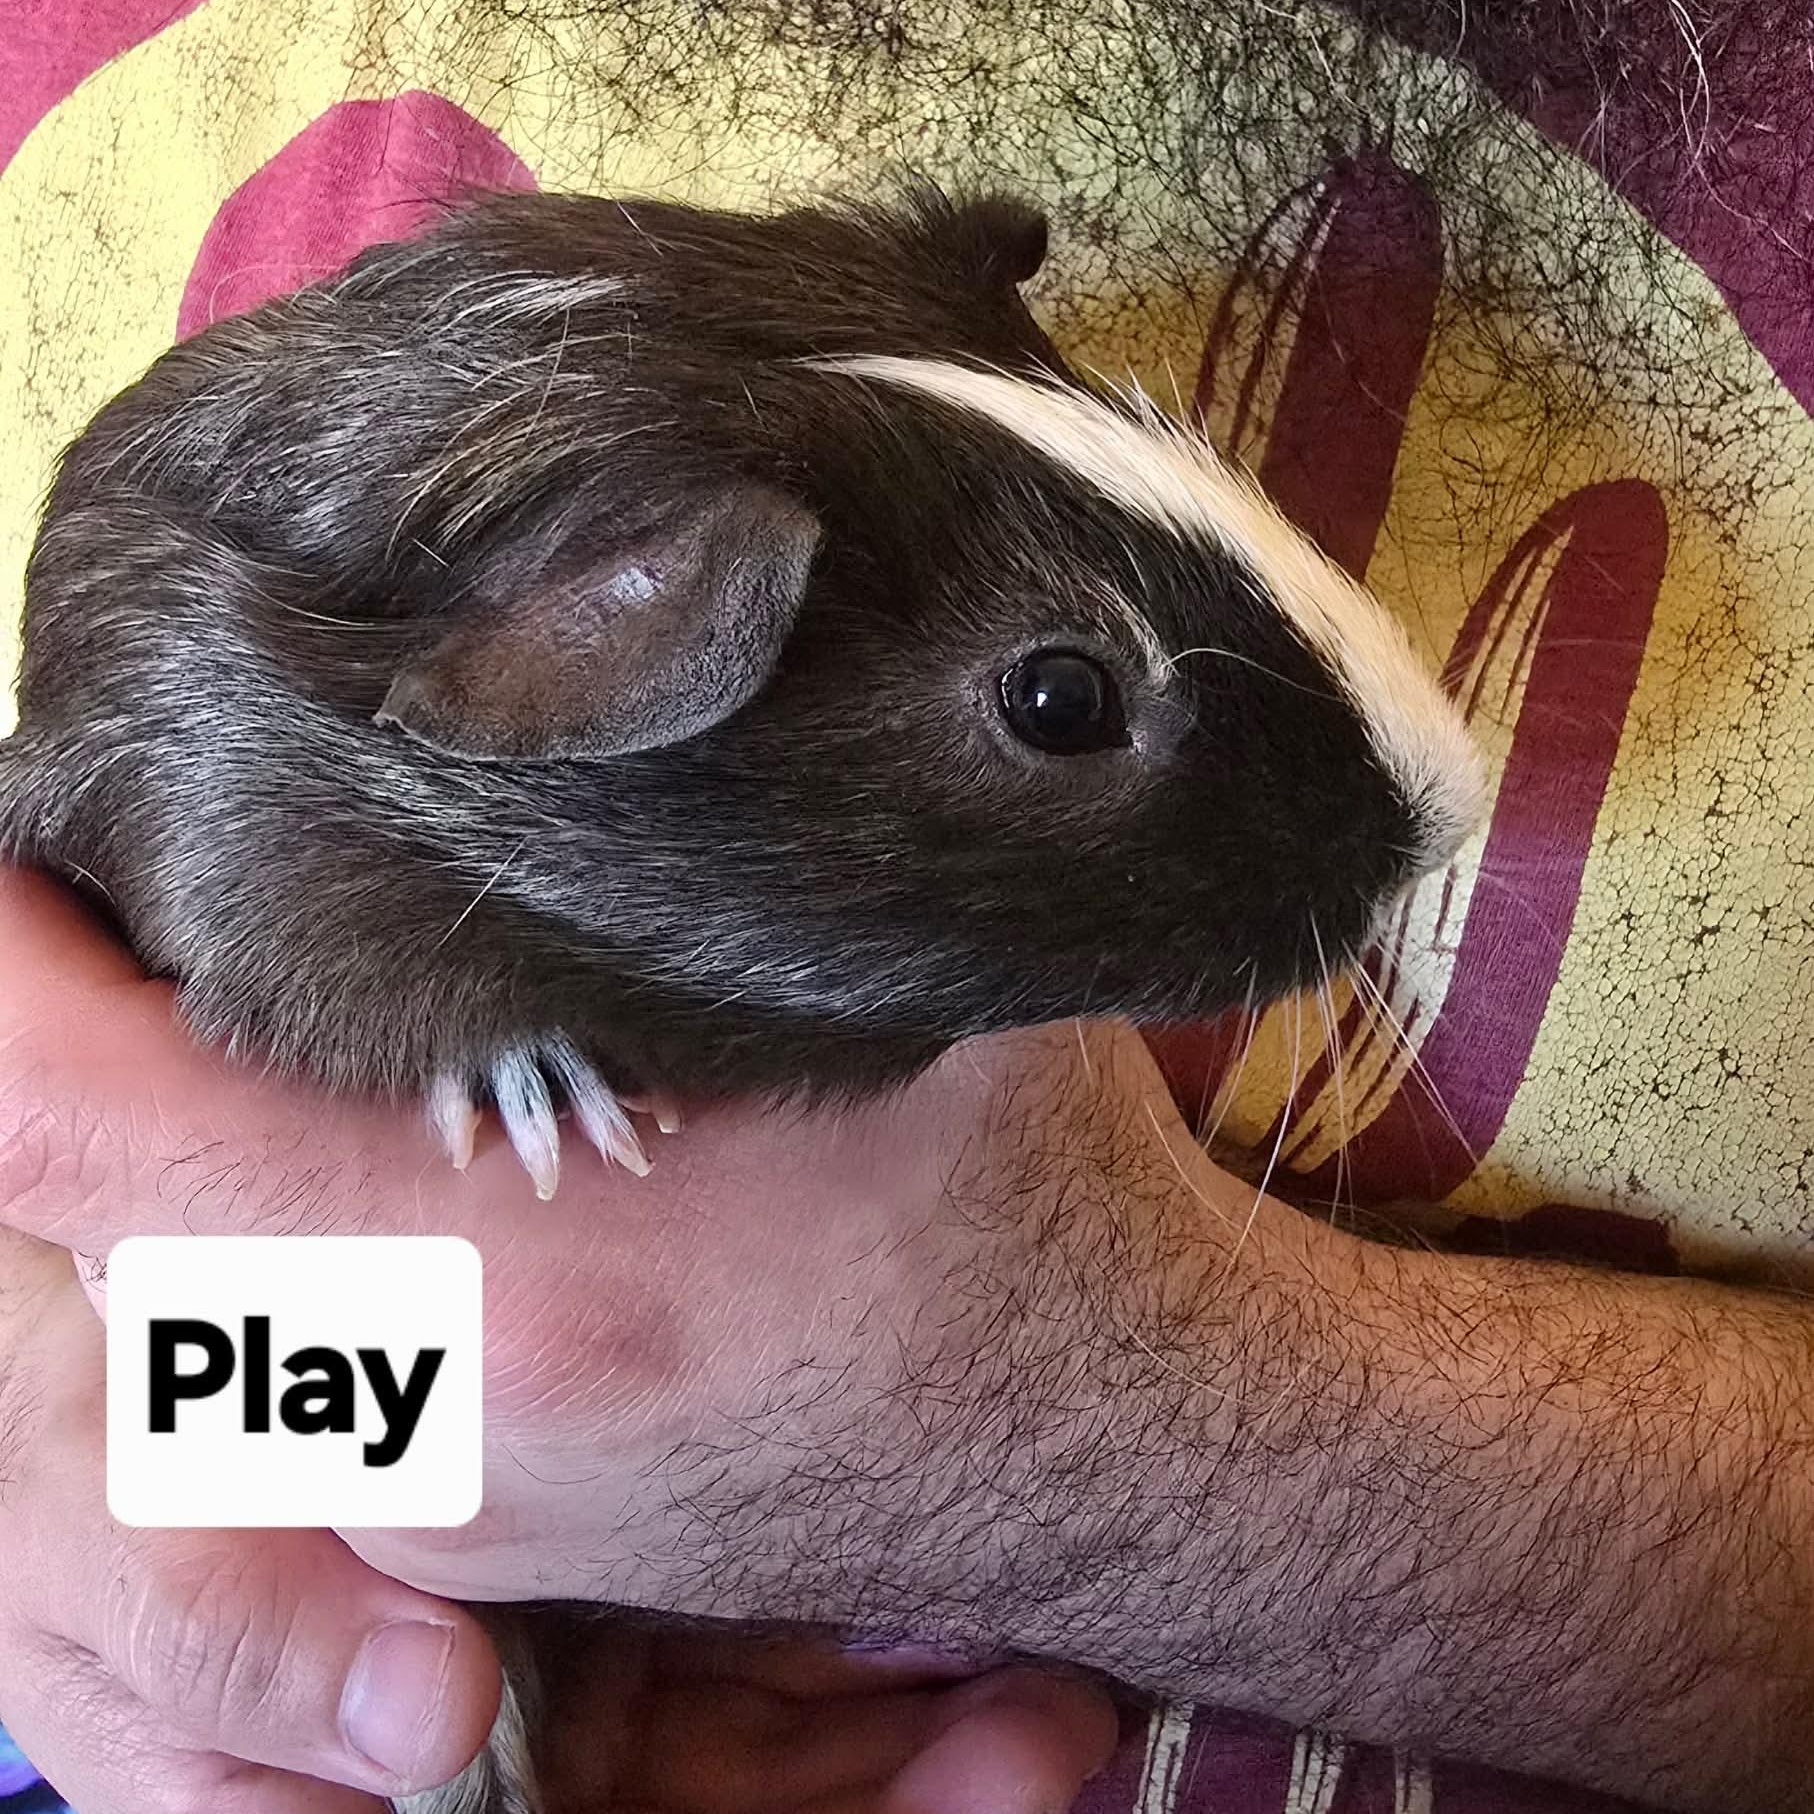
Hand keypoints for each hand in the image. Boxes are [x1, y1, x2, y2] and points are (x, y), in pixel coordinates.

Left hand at [9, 866, 1813, 1813]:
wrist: (1114, 1445)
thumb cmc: (1032, 1206)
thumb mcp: (904, 984)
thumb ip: (727, 847)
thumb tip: (613, 654)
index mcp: (504, 1272)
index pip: (65, 1118)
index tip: (20, 826)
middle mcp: (418, 1415)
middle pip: (99, 1181)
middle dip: (122, 1008)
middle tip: (198, 857)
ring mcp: (427, 1495)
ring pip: (174, 1269)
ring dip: (204, 1116)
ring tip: (323, 974)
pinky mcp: (461, 1513)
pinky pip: (270, 1342)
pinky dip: (279, 1217)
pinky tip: (414, 1111)